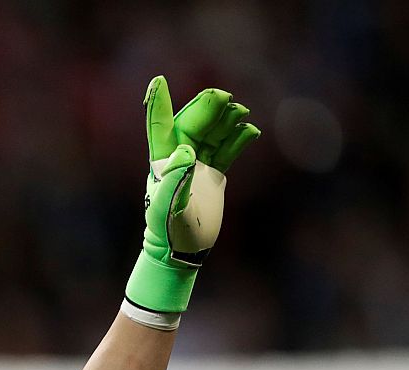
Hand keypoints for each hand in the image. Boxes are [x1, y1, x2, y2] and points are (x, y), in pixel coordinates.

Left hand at [126, 77, 259, 315]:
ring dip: (226, 121)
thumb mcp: (167, 207)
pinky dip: (239, 140)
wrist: (182, 250)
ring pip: (213, 134)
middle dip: (208, 108)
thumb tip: (187, 151)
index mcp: (163, 161)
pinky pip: (228, 151)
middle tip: (226, 97)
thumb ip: (176, 179)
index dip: (158, 103)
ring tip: (241, 112)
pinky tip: (250, 132)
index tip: (157, 80)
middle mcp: (179, 159)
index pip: (160, 126)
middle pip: (194, 124)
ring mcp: (198, 166)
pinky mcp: (213, 176)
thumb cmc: (167, 231)